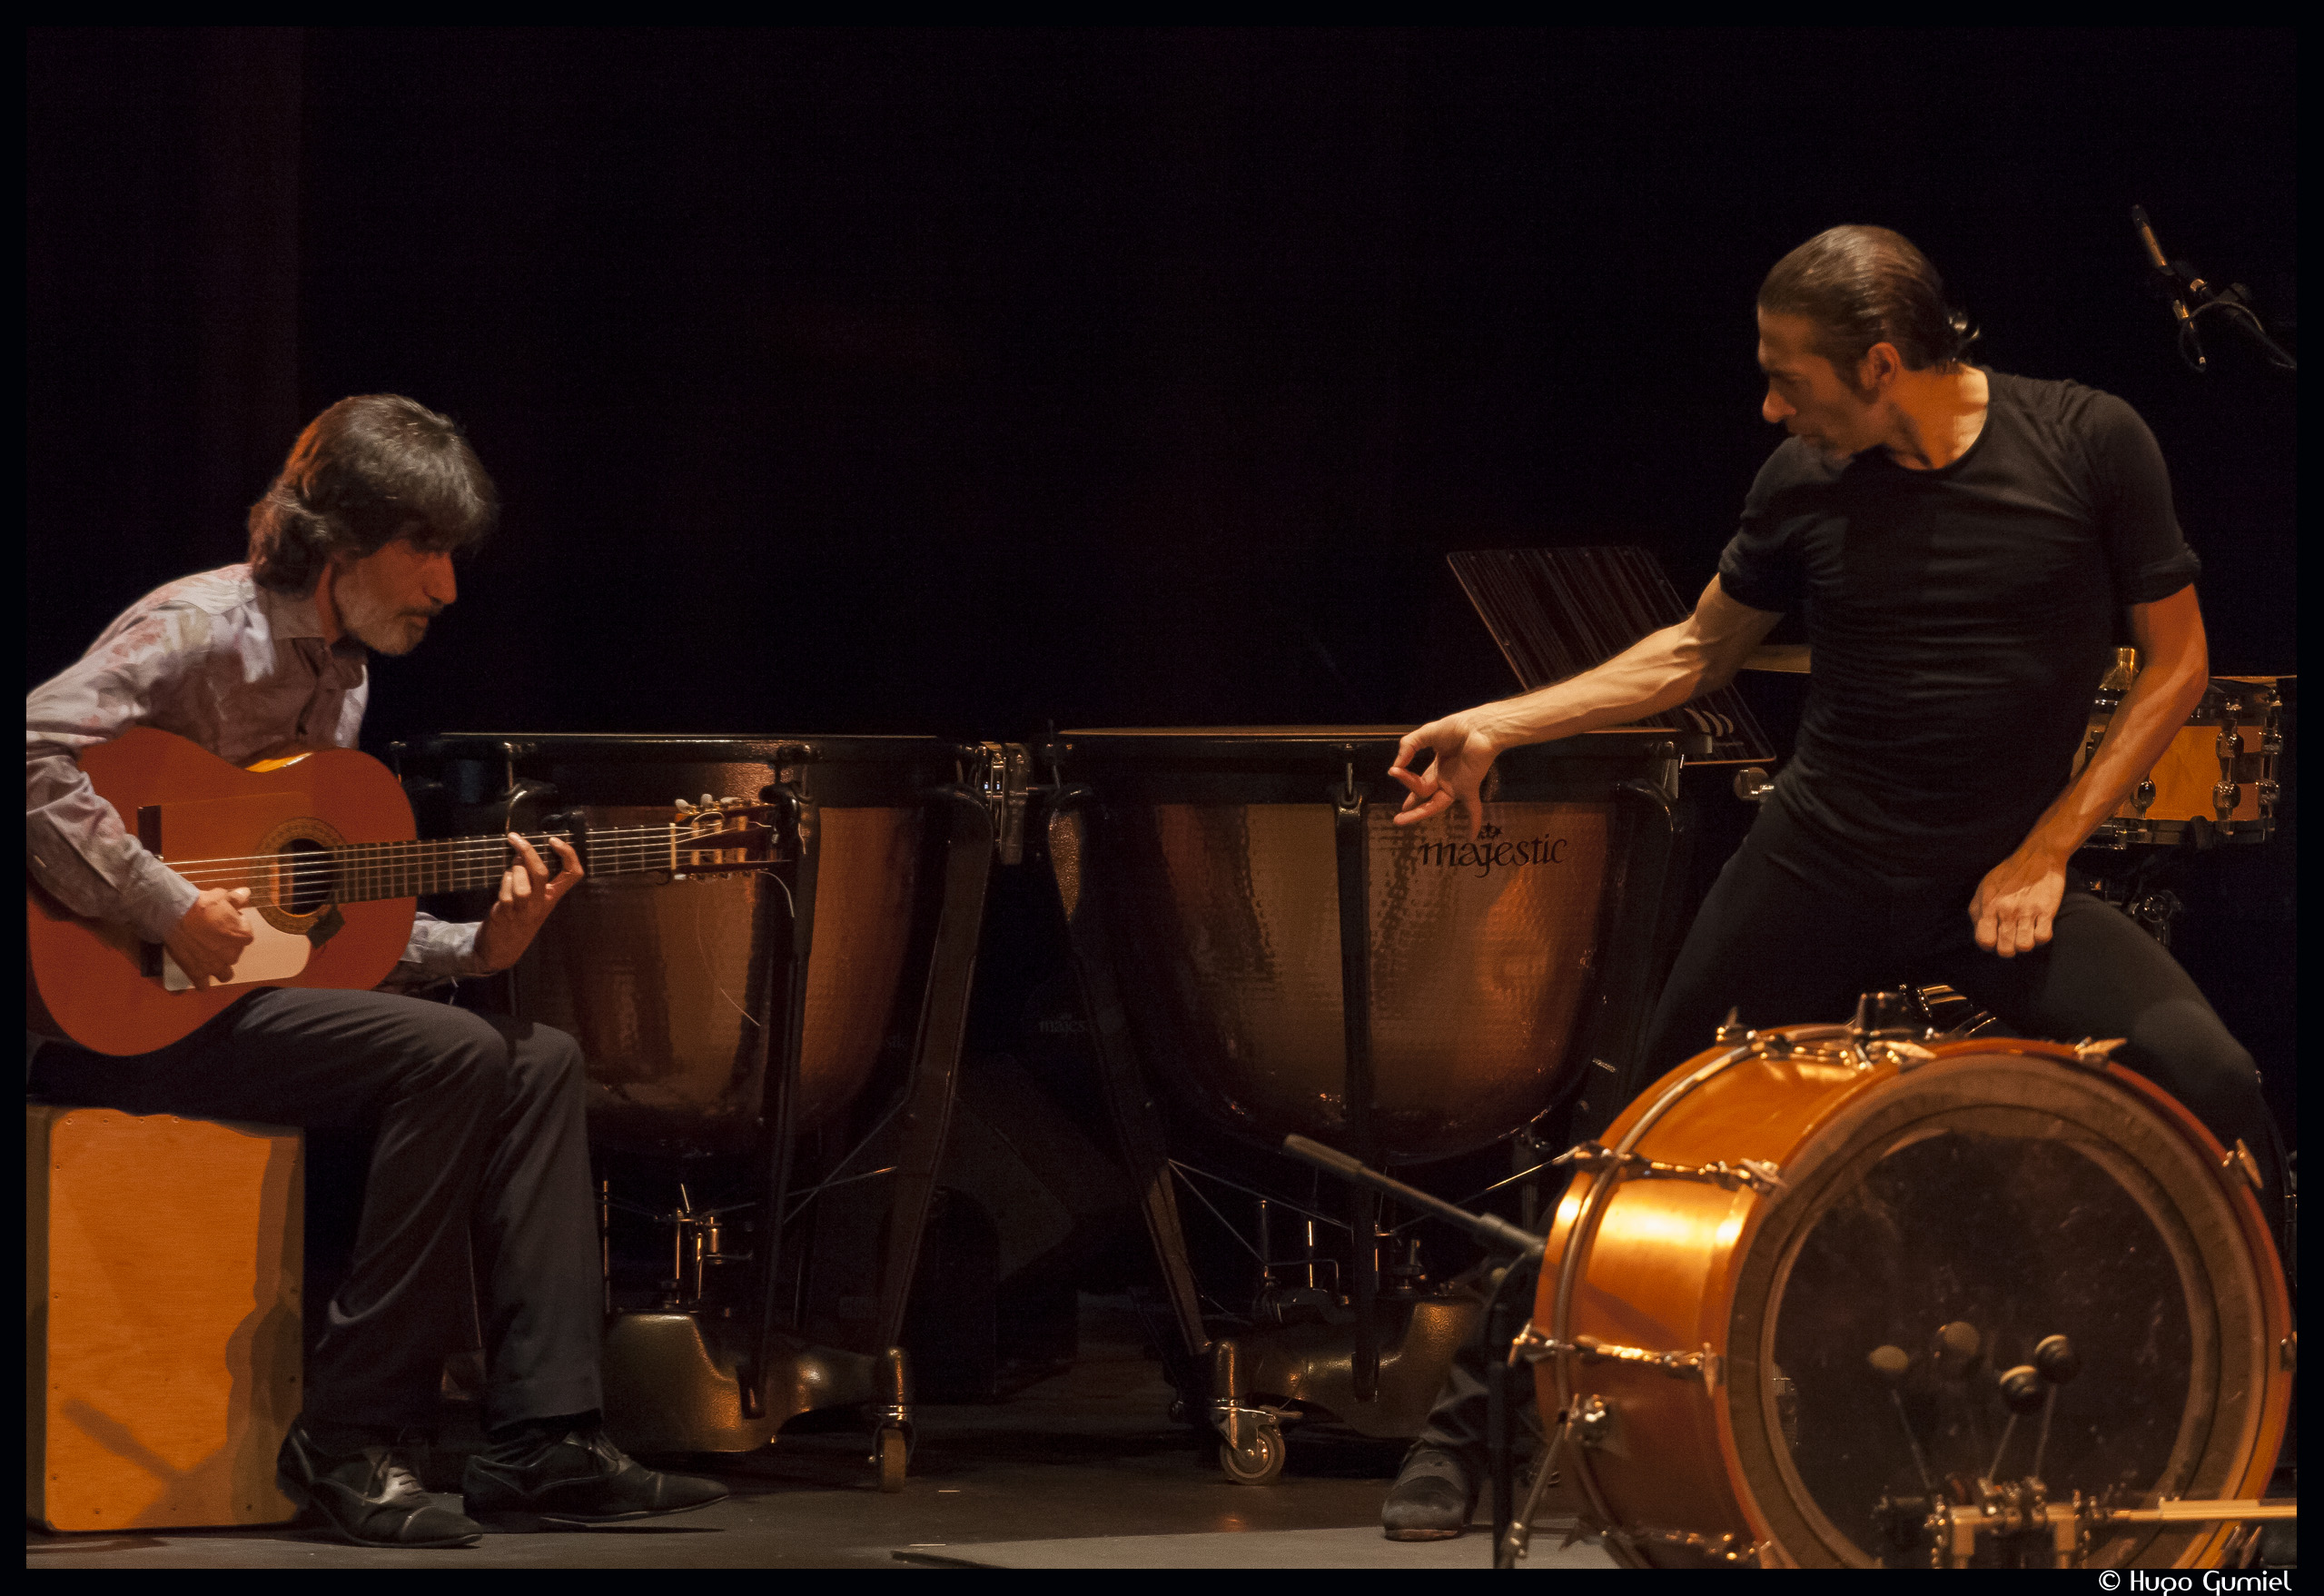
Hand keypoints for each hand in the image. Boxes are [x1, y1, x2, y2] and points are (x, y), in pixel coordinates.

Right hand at [165, 887, 255, 987]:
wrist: (175, 913)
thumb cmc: (200, 904)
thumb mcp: (222, 897)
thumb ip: (237, 898)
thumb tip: (246, 893)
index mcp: (244, 936)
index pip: (245, 934)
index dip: (234, 927)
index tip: (223, 921)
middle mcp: (233, 954)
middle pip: (234, 953)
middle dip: (225, 946)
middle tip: (211, 936)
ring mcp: (215, 966)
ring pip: (225, 974)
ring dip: (219, 967)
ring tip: (209, 957)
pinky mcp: (197, 972)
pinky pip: (203, 985)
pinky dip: (201, 982)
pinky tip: (198, 976)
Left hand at [473, 833, 583, 973]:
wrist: (502, 950)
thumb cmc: (518, 919)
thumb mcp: (535, 902)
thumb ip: (533, 880)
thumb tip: (524, 852)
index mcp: (552, 898)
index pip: (572, 874)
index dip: (568, 854)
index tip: (553, 840)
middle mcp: (541, 904)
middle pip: (541, 872)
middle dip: (528, 851)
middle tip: (515, 838)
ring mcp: (524, 909)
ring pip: (521, 881)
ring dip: (513, 869)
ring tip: (510, 869)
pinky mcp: (506, 913)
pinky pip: (505, 890)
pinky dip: (503, 881)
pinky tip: (504, 882)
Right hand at [1388, 712, 1499, 838]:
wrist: (1480, 728)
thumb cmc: (1457, 727)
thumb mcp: (1426, 733)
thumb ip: (1409, 746)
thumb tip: (1395, 766)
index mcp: (1438, 766)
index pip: (1419, 781)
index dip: (1406, 782)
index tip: (1394, 773)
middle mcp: (1446, 779)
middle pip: (1424, 796)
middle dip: (1411, 807)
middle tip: (1397, 819)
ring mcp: (1457, 785)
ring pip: (1435, 805)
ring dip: (1419, 813)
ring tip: (1402, 820)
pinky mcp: (1468, 788)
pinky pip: (1472, 809)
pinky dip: (1473, 823)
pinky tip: (1470, 838)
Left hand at [1969, 847, 2065, 958]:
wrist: (2038, 856)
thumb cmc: (2009, 873)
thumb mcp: (1985, 887)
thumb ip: (1978, 910)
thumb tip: (1979, 931)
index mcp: (1988, 905)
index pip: (1984, 940)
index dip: (1989, 945)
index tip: (1995, 939)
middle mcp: (2006, 910)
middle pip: (2005, 949)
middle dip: (2008, 948)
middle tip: (2012, 937)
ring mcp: (2026, 911)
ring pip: (2024, 946)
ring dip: (2025, 943)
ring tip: (2025, 933)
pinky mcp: (2046, 910)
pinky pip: (2043, 937)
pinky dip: (2041, 937)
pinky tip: (2038, 928)